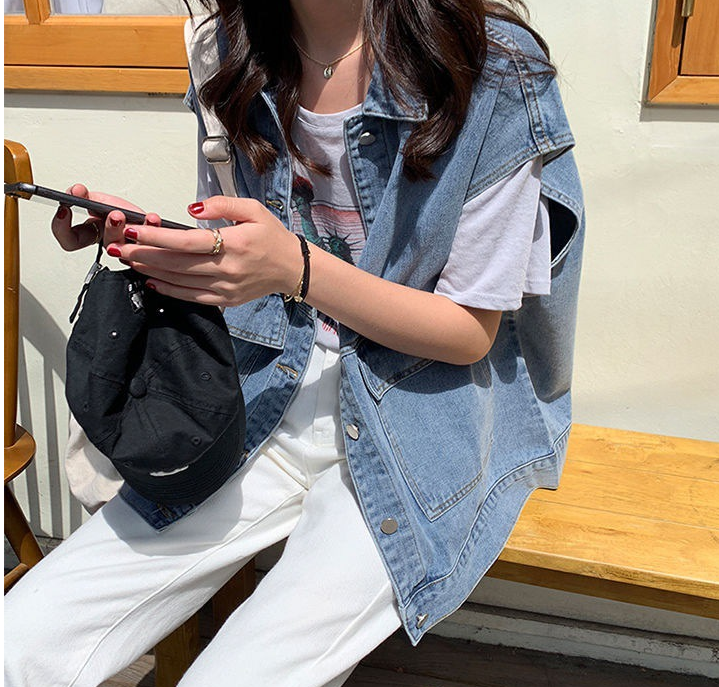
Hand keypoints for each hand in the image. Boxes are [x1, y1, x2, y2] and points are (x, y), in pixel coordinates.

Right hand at [51, 183, 146, 251]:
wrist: (142, 219)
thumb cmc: (119, 212)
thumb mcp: (98, 200)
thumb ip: (84, 196)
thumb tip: (76, 191)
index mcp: (93, 235)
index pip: (70, 241)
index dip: (62, 228)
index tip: (64, 209)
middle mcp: (111, 243)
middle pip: (107, 243)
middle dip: (110, 228)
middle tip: (113, 214)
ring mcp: (130, 245)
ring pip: (128, 245)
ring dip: (127, 228)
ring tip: (124, 214)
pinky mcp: (148, 242)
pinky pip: (151, 239)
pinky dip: (151, 226)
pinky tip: (151, 218)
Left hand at [105, 196, 304, 306]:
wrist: (292, 268)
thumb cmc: (272, 237)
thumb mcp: (253, 209)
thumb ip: (221, 204)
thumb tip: (191, 209)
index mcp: (234, 244)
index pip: (187, 242)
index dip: (157, 238)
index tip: (134, 231)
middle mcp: (228, 269)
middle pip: (177, 264)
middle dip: (144, 255)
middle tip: (119, 248)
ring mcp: (226, 288)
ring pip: (180, 281)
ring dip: (151, 272)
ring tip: (129, 261)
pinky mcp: (226, 300)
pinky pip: (191, 297)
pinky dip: (169, 291)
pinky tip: (152, 282)